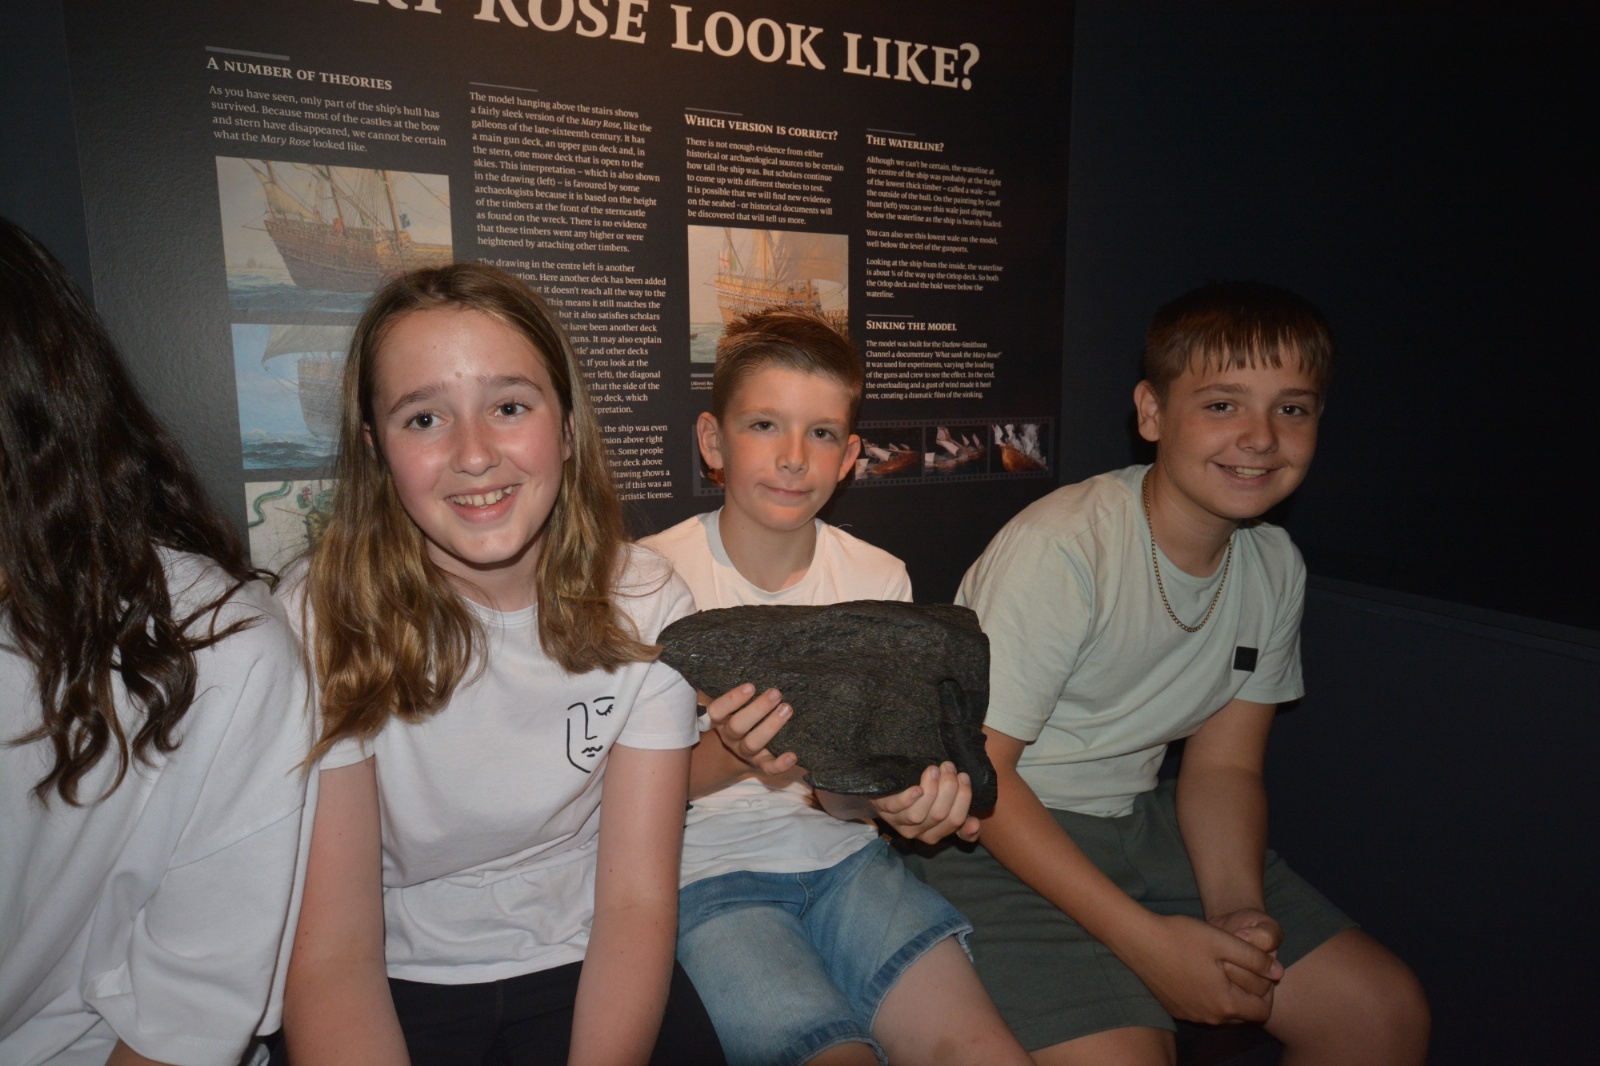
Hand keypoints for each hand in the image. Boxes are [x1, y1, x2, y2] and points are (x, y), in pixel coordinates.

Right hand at [702, 683, 797, 776]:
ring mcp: (745, 752)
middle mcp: (730, 737)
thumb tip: (714, 667)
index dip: (732, 699)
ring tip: (787, 709)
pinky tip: (793, 756)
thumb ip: (720, 690)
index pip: (718, 710)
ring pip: (753, 743)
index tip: (751, 686)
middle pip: (738, 726)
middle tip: (776, 693)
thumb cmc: (735, 717)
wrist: (735, 754)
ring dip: (771, 727)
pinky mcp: (760, 764)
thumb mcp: (725, 706)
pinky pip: (768, 768)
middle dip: (758, 709)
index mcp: (719, 720)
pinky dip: (780, 764)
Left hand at [871, 762, 980, 843]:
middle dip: (949, 788)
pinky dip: (907, 798)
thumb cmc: (918, 798)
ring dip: (931, 790)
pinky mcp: (883, 809)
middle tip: (949, 766)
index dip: (963, 798)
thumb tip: (976, 825)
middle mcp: (917, 832)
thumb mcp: (941, 807)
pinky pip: (896, 807)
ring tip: (934, 770)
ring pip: (918, 814)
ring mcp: (898, 822)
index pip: (955, 821)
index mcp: (934, 833)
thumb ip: (961, 819)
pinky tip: (916, 788)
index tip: (964, 776)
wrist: (884, 787)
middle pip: (939, 815)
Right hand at [1120, 913, 1283, 1024]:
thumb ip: (1254, 958)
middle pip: (1244, 1014)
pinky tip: (1200, 970)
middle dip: (1249, 993)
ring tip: (1221, 965)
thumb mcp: (1223, 941)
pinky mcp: (1176, 1009)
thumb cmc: (1181, 937)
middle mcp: (1209, 1017)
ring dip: (1229, 994)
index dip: (1268, 990)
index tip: (1259, 967)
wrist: (1136, 939)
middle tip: (1242, 965)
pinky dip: (1209, 995)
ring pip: (1223, 1011)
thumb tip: (1279, 972)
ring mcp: (1190, 1015)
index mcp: (1224, 1003)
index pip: (1263, 1011)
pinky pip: (1203, 1009)